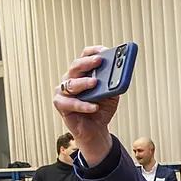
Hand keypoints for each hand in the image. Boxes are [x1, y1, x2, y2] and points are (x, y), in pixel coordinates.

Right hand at [52, 45, 116, 165]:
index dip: (93, 52)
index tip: (104, 50)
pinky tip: (94, 106)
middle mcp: (71, 79)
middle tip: (99, 61)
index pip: (85, 57)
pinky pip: (70, 103)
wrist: (96, 130)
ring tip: (95, 83)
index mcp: (83, 74)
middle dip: (88, 62)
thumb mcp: (112, 96)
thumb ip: (114, 85)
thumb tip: (120, 74)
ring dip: (84, 82)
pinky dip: (82, 105)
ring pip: (71, 83)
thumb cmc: (101, 110)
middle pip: (76, 66)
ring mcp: (64, 91)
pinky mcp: (61, 105)